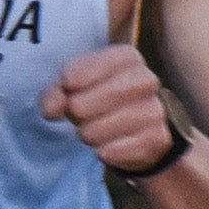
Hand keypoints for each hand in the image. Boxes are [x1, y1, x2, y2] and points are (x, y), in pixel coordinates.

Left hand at [40, 43, 177, 171]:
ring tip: (91, 131)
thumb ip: (56, 92)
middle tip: (77, 114)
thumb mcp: (73, 87)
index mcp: (127, 58)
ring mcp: (155, 110)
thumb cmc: (97, 100)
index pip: (101, 62)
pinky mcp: (157, 139)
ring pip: (106, 126)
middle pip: (104, 95)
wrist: (132, 130)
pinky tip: (104, 148)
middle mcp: (146, 80)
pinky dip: (106, 151)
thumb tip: (51, 109)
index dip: (78, 75)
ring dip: (90, 133)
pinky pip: (120, 149)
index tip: (67, 85)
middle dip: (80, 109)